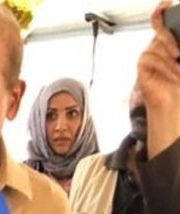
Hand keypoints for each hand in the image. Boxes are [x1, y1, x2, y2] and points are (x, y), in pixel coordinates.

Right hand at [137, 1, 179, 158]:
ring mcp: (147, 55)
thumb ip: (178, 49)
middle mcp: (155, 45)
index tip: (168, 3)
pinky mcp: (142, 65)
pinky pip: (153, 60)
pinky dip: (165, 68)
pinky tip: (172, 75)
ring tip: (179, 72)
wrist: (172, 100)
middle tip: (179, 55)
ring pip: (159, 48)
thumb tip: (178, 50)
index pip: (160, 22)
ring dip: (172, 61)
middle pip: (161, 34)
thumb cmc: (179, 80)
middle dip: (172, 43)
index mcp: (166, 42)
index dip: (161, 11)